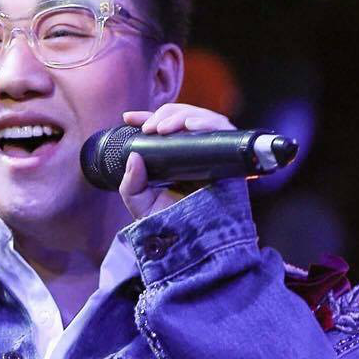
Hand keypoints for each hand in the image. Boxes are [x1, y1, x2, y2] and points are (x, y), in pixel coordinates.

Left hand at [118, 102, 236, 220]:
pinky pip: (225, 132)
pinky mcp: (230, 160)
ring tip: (165, 128)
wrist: (191, 244)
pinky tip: (191, 127)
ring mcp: (214, 155)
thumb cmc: (169, 224)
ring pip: (204, 118)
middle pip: (186, 117)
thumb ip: (131, 182)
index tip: (128, 118)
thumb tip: (133, 156)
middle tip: (151, 129)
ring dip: (183, 116)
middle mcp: (196, 153)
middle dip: (166, 115)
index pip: (165, 127)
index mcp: (176, 159)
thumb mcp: (141, 203)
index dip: (148, 116)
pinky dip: (209, 123)